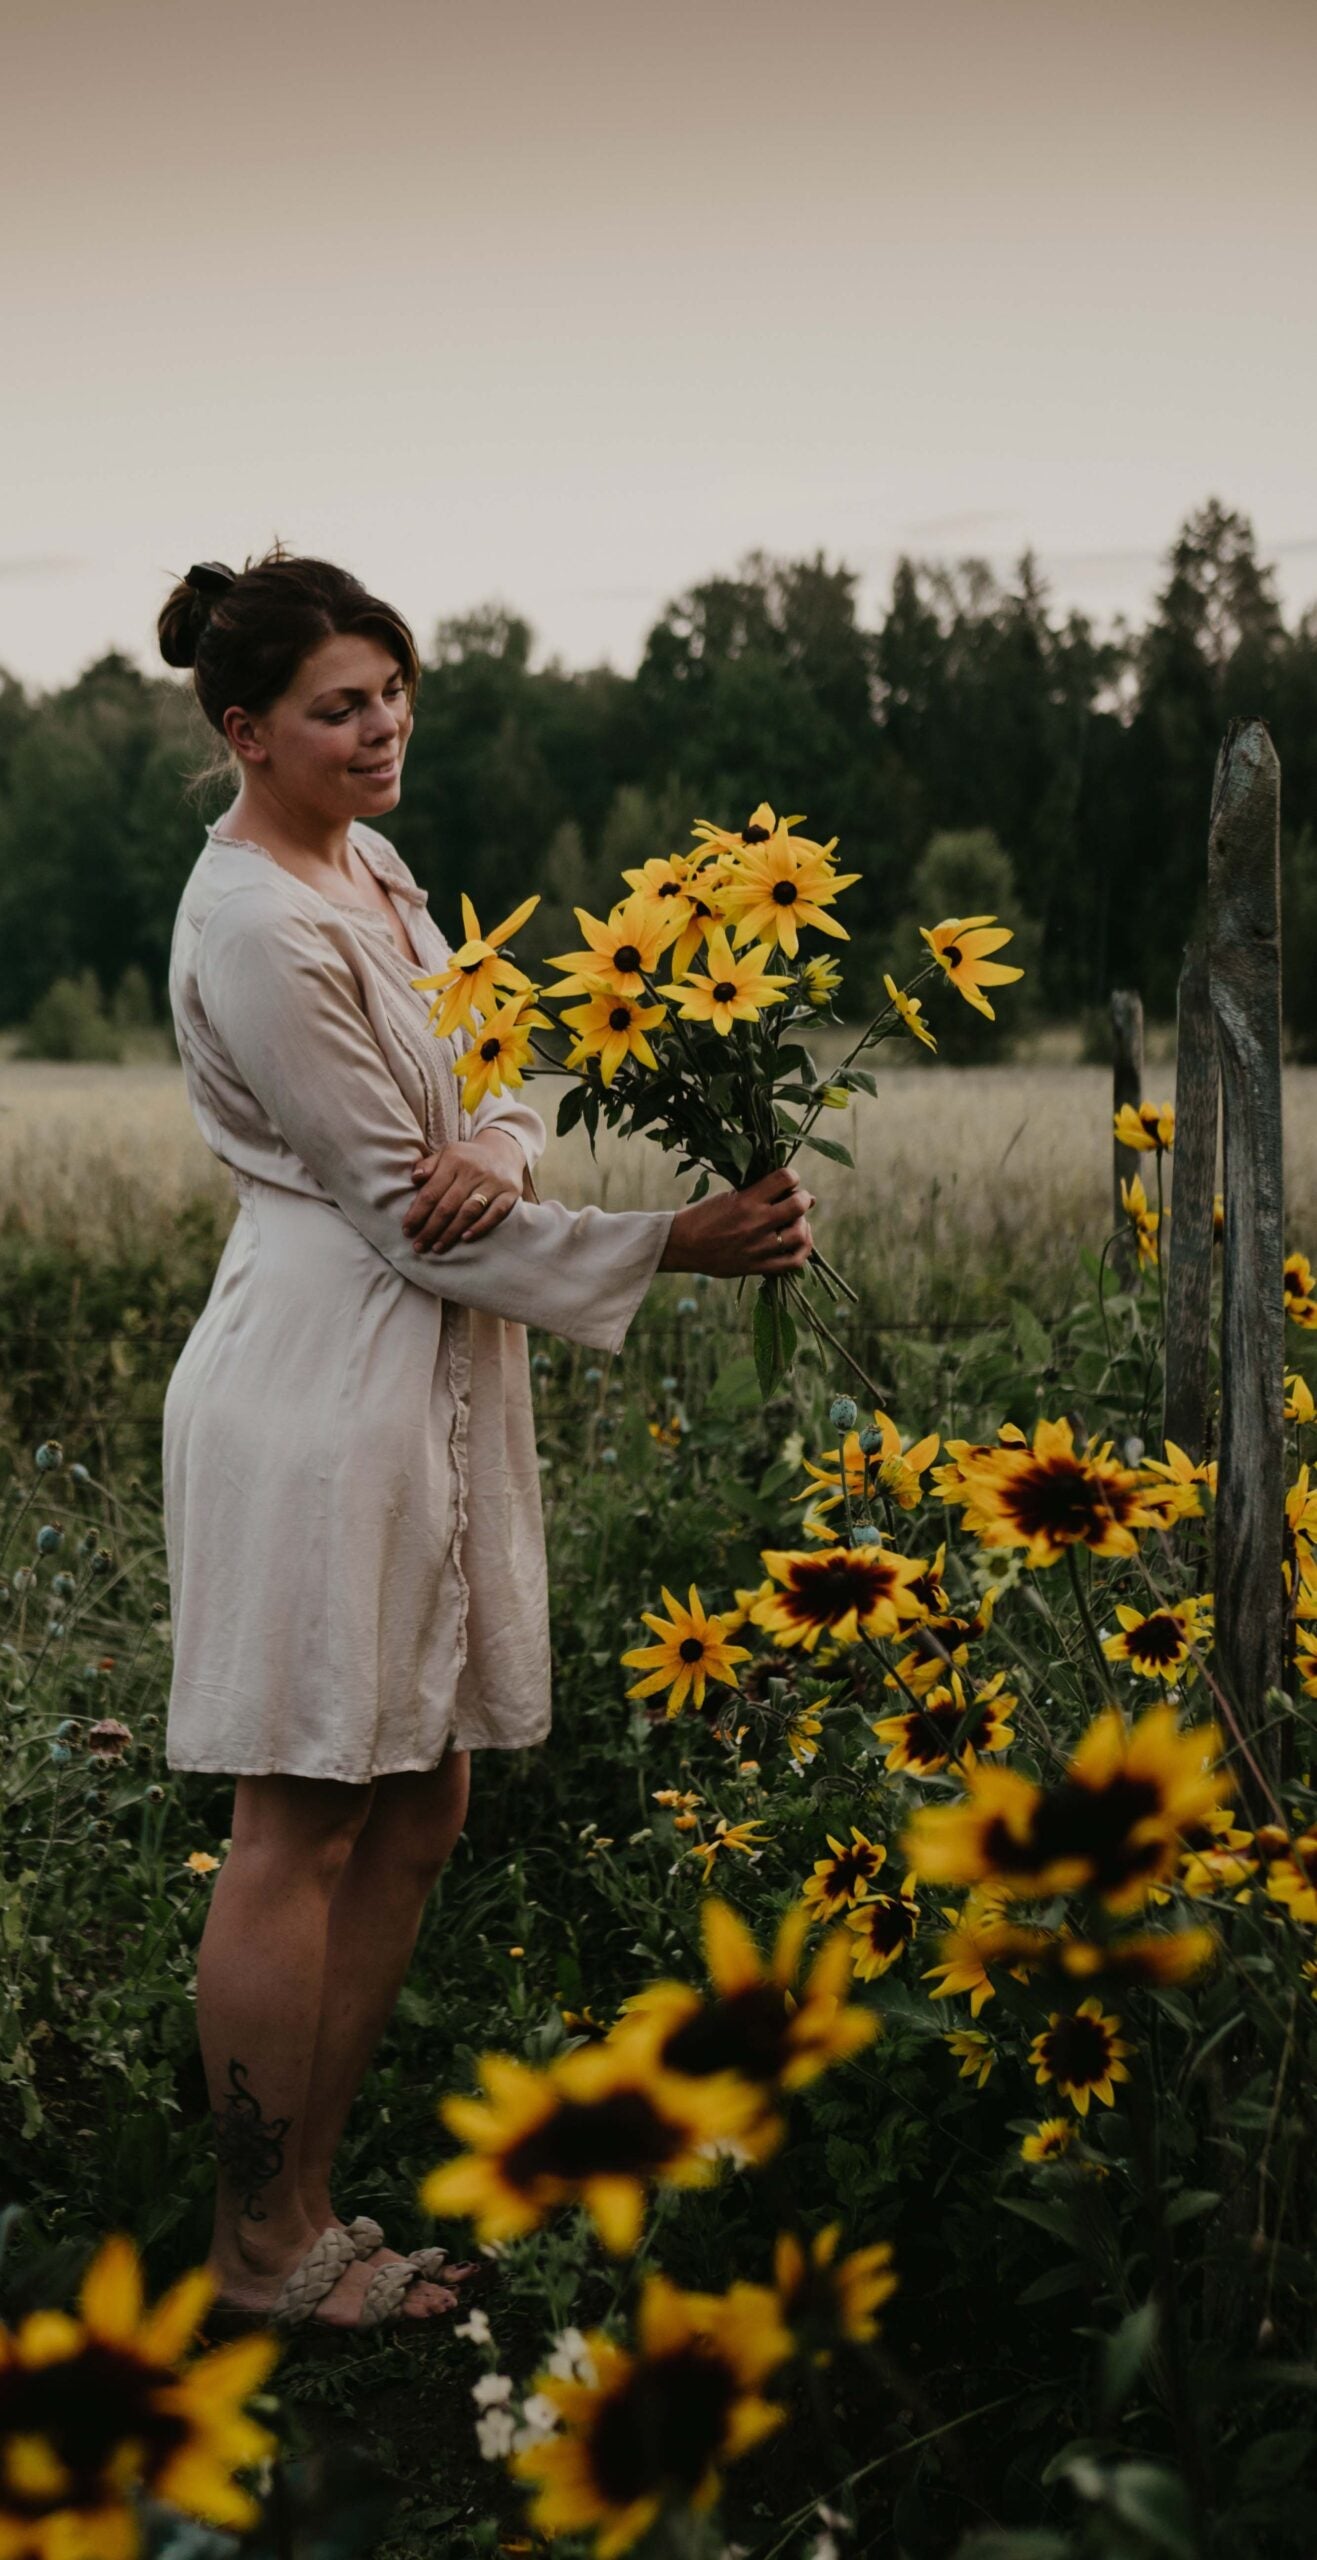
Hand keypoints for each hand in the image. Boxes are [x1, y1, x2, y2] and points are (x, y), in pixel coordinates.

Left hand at [403, 1131, 525, 1253]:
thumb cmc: (468, 1158)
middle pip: (447, 1205)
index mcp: (453, 1161)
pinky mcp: (510, 1193)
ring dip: (451, 1232)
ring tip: (437, 1247)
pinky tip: (466, 1239)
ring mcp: (493, 1183)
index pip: (431, 1192)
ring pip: (468, 1211)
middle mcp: (473, 1172)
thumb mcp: (447, 1153)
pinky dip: (480, 1227)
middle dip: (430, 1228)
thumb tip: (414, 1179)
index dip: (417, 1213)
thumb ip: (428, 1166)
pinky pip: (495, 1213)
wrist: (504, 1150)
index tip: (407, 1230)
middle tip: (419, 1245)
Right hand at [660, 1166, 815, 1276]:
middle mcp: (754, 1223)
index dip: (792, 1176)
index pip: (785, 1178)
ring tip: (795, 1222)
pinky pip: (793, 1262)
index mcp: (745, 1200)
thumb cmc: (705, 1216)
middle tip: (796, 1201)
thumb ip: (762, 1194)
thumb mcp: (729, 1196)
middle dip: (802, 1199)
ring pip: (799, 1234)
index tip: (787, 1181)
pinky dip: (803, 1249)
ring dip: (803, 1224)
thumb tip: (806, 1196)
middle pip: (798, 1206)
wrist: (682, 1245)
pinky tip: (798, 1241)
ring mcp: (757, 1247)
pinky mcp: (757, 1266)